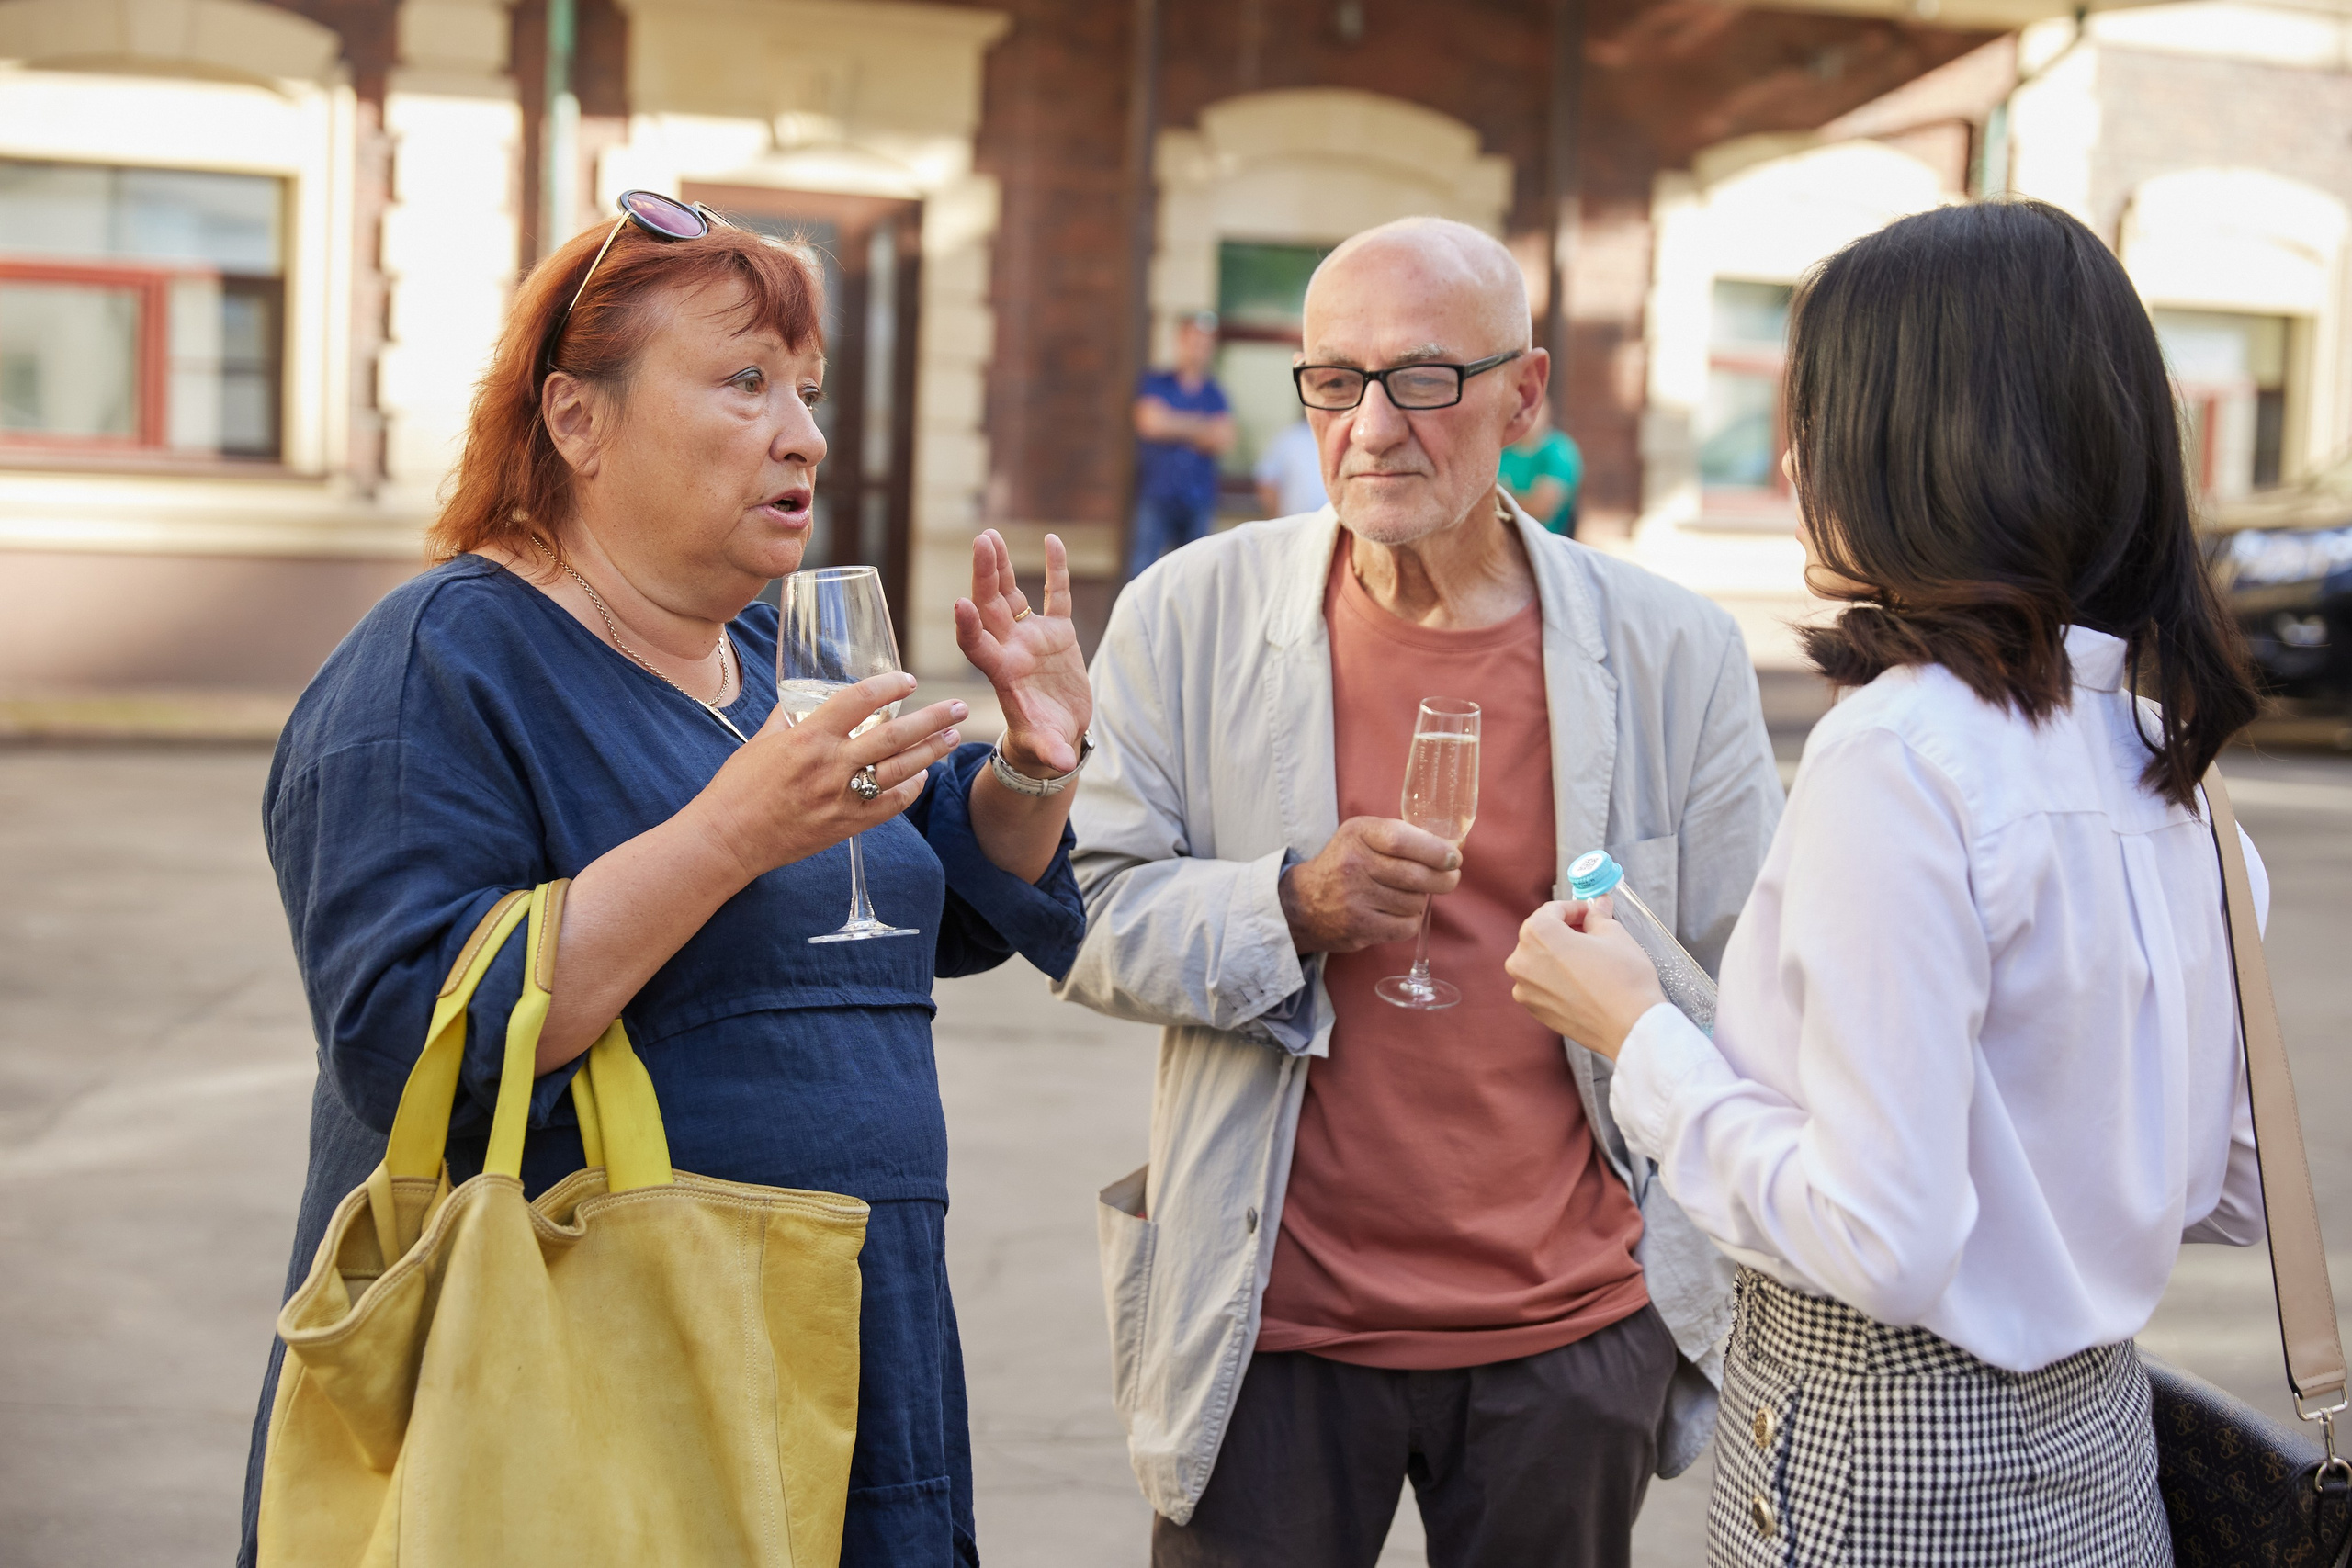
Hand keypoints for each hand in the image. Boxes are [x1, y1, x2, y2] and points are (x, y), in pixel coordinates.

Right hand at [687, 672, 965, 882]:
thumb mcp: (760, 741)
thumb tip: (804, 701)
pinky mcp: (846, 825)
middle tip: (958, 707)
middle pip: (894, 735)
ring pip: (901, 769)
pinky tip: (923, 776)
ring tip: (953, 736)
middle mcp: (831, 765)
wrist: (728, 838)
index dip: (889, 686)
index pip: (860, 700)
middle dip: (932, 719)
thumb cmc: (737, 787)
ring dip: (932, 751)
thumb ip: (788, 719)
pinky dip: (911, 788)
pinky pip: (891, 804)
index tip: (908, 680)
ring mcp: (842, 797)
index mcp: (808, 737)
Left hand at [955, 529, 1091, 776]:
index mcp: (1001, 673)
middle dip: (984, 576)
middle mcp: (1010, 649)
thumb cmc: (1043, 743)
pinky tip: (1052, 540)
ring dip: (1001, 567)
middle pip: (990, 607)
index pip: (977, 646)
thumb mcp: (1045, 747)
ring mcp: (1032, 638)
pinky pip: (1056, 596)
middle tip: (982, 543)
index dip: (969, 626)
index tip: (961, 605)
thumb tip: (1061, 763)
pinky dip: (1055, 571)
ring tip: (990, 536)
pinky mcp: (1058, 634)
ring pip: (1012, 595)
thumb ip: (1050, 751)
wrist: (1056, 733)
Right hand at [1278, 817, 1460, 952]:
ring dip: (1421, 900)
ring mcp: (1355, 898)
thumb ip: (1401, 836)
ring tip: (1409, 895)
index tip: (1454, 858)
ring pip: (1414, 902)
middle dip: (1444, 879)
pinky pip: (1405, 926)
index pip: (1402, 840)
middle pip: (1415, 875)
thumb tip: (1452, 848)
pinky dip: (1410, 920)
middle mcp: (1354, 864)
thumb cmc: (1345, 864)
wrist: (1303, 903)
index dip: (1435, 850)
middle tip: (1450, 879)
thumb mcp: (1363, 836)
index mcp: (1358, 834)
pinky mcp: (1359, 927)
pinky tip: (1399, 913)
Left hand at [1505, 897, 1668, 1057]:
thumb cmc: (1624, 980)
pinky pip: (1541, 984)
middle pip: (1541, 935)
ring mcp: (1525, 989)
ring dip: (1559, 954)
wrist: (1630, 1027)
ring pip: (1539, 961)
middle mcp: (1521, 960)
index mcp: (1538, 934)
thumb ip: (1598, 917)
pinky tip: (1581, 980)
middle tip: (1591, 932)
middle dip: (1565, 930)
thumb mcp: (1614, 935)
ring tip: (1588, 957)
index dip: (1575, 908)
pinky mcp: (1534, 1010)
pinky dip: (1556, 978)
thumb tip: (1598, 906)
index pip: (1552, 910)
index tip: (1590, 913)